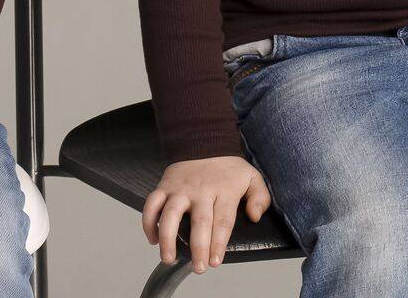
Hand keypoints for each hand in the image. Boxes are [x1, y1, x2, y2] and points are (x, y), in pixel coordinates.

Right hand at [142, 156, 270, 273]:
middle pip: (199, 222)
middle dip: (198, 248)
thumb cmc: (228, 167)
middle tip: (198, 267)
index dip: (218, 244)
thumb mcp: (252, 177)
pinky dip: (148, 222)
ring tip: (169, 258)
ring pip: (170, 214)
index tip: (215, 262)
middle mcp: (201, 190)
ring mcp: (180, 188)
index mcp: (224, 190)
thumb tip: (254, 217)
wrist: (203, 140)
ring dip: (168, 238)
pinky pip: (151, 204)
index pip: (222, 222)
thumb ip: (259, 198)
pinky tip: (152, 239)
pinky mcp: (164, 186)